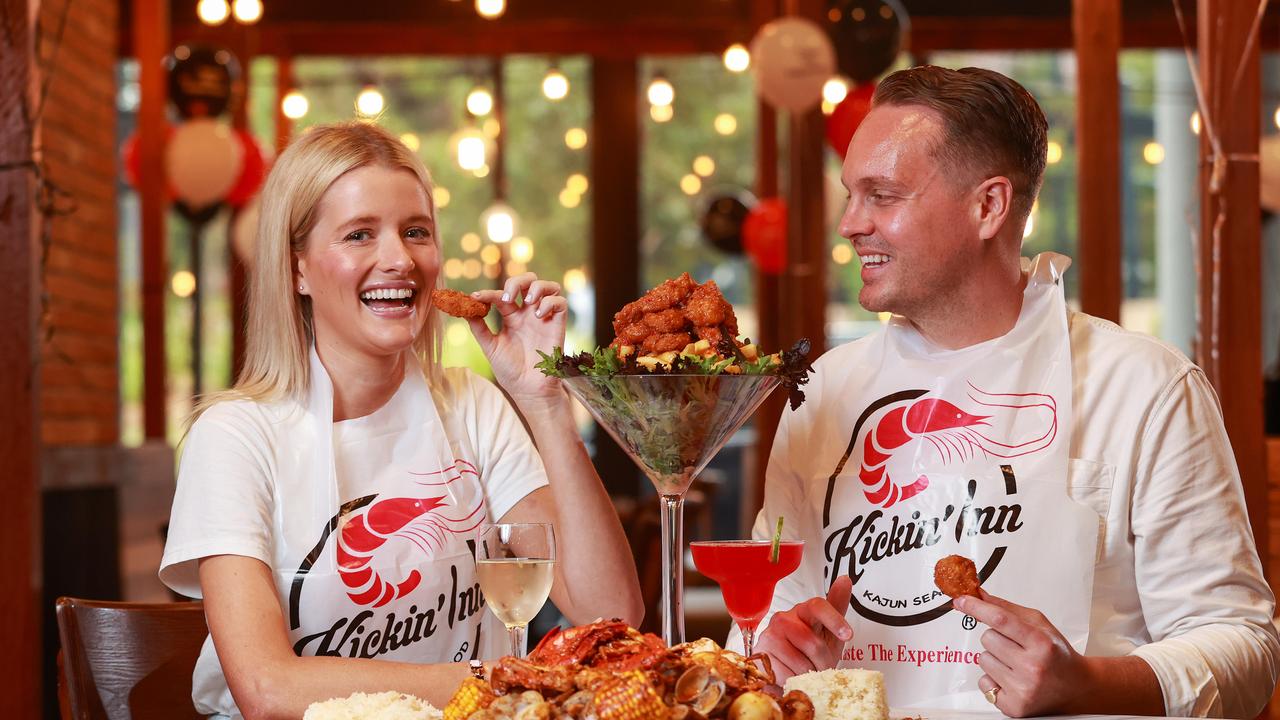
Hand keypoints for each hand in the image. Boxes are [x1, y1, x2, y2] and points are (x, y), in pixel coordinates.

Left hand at [467, 273, 568, 401]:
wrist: (528, 390)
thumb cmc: (510, 371)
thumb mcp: (490, 347)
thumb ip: (479, 327)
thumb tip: (464, 308)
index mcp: (511, 317)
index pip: (501, 295)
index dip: (488, 293)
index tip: (475, 298)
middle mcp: (528, 314)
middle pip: (527, 281)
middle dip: (517, 282)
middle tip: (508, 298)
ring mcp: (543, 318)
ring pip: (547, 286)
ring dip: (537, 287)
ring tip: (528, 301)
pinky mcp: (557, 324)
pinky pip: (560, 302)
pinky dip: (549, 302)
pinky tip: (539, 315)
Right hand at [755, 575, 852, 683]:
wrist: (787, 674)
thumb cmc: (809, 653)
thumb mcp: (829, 634)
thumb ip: (837, 606)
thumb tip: (845, 579)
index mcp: (804, 611)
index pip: (818, 606)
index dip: (834, 620)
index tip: (847, 635)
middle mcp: (784, 619)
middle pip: (812, 642)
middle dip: (822, 661)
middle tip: (821, 667)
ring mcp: (770, 635)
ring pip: (799, 660)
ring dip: (808, 674)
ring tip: (806, 672)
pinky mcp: (761, 653)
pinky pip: (785, 672)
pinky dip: (794, 680)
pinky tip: (792, 676)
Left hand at [955, 591, 1087, 716]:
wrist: (1076, 688)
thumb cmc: (1057, 654)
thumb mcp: (1039, 625)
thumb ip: (1007, 609)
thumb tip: (979, 596)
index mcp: (1041, 643)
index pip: (1001, 620)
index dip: (977, 608)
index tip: (962, 600)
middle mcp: (1032, 667)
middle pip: (987, 639)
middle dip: (996, 638)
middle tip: (1016, 647)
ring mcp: (1023, 689)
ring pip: (982, 659)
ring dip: (994, 659)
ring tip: (1016, 664)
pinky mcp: (1014, 707)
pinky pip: (983, 683)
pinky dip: (993, 679)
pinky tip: (1012, 679)